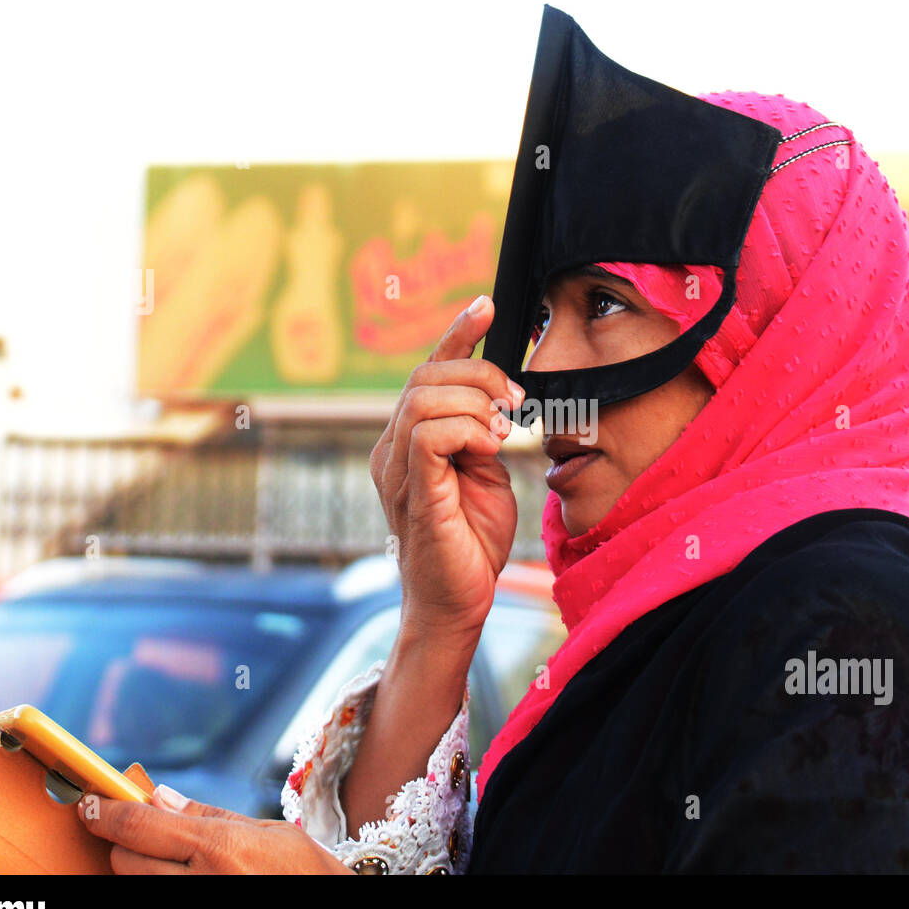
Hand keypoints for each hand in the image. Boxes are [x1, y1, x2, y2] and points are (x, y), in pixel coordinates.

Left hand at [77, 784, 354, 874]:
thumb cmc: (306, 873)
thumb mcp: (269, 832)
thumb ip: (210, 816)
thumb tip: (161, 799)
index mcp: (221, 849)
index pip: (140, 826)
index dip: (106, 811)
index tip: (90, 803)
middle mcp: (201, 885)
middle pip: (125, 859)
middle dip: (129, 842)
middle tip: (154, 835)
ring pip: (134, 887)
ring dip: (144, 871)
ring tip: (178, 864)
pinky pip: (153, 904)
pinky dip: (158, 888)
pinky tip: (186, 878)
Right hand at [370, 293, 522, 645]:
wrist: (458, 602)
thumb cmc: (471, 543)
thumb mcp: (486, 473)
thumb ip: (482, 434)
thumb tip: (498, 401)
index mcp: (409, 440)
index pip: (427, 372)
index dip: (457, 334)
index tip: (488, 306)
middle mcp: (392, 448)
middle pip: (426, 375)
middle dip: (481, 374)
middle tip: (516, 404)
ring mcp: (396, 470)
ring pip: (425, 398)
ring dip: (476, 403)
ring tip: (503, 431)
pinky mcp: (412, 492)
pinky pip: (428, 435)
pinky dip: (467, 430)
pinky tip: (489, 448)